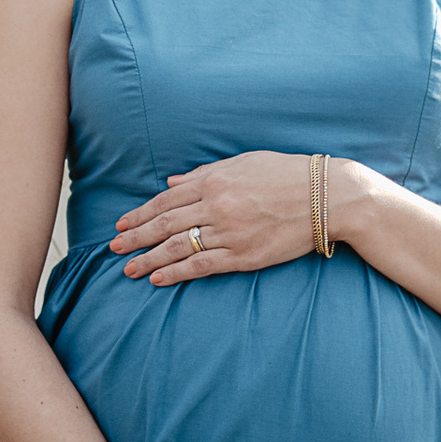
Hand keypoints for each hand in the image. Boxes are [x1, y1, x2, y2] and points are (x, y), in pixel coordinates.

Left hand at [111, 151, 315, 284]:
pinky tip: (158, 279)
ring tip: (128, 269)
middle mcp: (216, 205)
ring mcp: (228, 232)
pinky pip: (201, 266)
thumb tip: (171, 182)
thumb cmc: (286, 174)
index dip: (141, 214)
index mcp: (214, 180)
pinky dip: (176, 273)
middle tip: (113, 249)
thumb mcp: (243, 162)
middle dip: (136, 237)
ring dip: (149, 259)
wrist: (326, 196)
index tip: (122, 225)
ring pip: (177, 248)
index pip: (166, 199)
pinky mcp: (244, 256)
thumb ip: (204, 173)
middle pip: (165, 224)